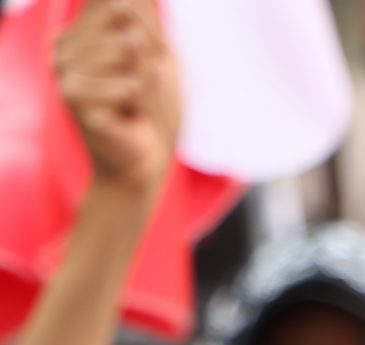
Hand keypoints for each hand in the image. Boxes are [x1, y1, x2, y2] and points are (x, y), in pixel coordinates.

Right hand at [54, 0, 181, 204]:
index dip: (143, 25)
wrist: (143, 163)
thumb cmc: (150, 112)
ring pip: (130, 48)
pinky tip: (130, 117)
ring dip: (146, 81)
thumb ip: (142, 16)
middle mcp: (64, 47)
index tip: (142, 58)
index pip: (115, 1)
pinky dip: (143, 100)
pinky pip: (132, 82)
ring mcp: (65, 71)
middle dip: (148, 56)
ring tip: (134, 104)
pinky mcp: (75, 99)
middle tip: (137, 90)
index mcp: (79, 34)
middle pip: (126, 18)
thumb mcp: (155, 55)